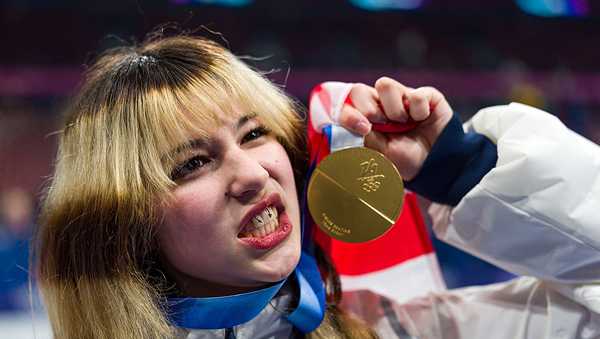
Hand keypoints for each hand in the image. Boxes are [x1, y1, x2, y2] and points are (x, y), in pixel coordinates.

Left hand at [338, 77, 452, 180]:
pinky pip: (415, 94)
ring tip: (404, 123)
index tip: (362, 128)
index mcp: (366, 117)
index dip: (348, 113)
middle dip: (369, 109)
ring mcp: (402, 96)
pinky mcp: (424, 94)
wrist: (435, 164)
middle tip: (382, 125)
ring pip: (384, 84)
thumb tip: (354, 123)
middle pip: (359, 89)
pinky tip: (422, 120)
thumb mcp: (380, 153)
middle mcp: (381, 103)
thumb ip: (364, 137)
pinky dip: (419, 111)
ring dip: (393, 109)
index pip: (346, 105)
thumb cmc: (406, 159)